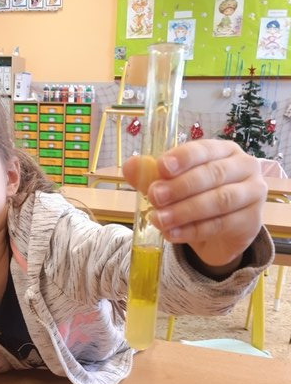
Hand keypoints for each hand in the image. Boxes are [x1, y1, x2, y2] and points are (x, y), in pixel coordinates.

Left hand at [122, 140, 266, 267]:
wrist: (220, 234)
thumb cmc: (197, 199)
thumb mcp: (172, 186)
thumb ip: (152, 176)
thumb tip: (131, 165)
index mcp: (224, 150)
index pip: (204, 149)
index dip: (183, 158)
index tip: (161, 167)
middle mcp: (244, 167)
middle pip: (213, 174)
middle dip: (180, 187)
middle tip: (154, 197)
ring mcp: (253, 194)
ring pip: (219, 201)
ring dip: (184, 211)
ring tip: (159, 219)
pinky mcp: (251, 221)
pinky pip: (220, 225)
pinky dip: (192, 230)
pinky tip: (171, 234)